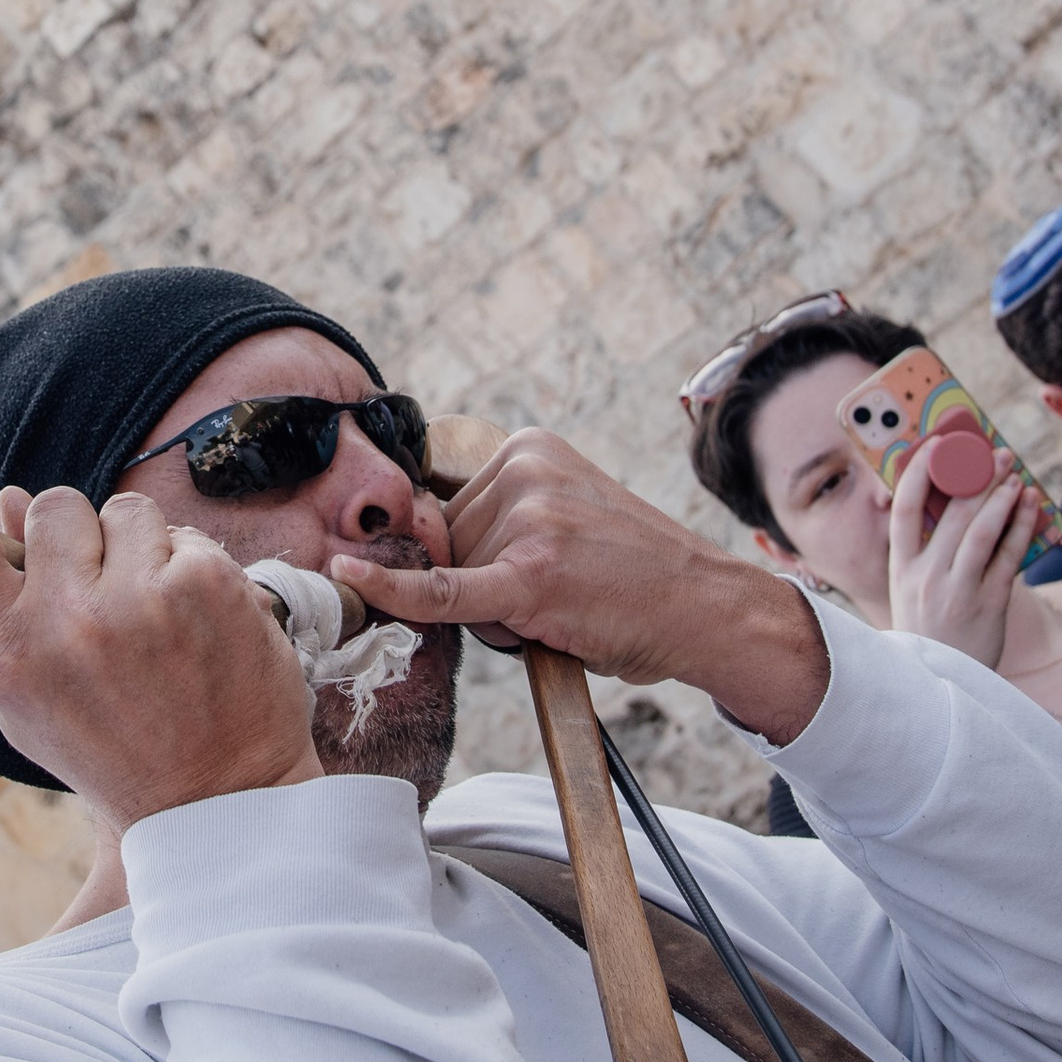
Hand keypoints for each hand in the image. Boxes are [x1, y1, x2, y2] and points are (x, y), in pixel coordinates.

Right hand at [0, 428, 319, 828]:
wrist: (217, 802)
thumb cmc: (113, 745)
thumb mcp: (34, 692)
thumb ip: (8, 597)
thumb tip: (5, 497)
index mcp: (3, 655)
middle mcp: (64, 624)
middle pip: (51, 507)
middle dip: (75, 535)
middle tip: (103, 600)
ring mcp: (139, 600)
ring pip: (121, 509)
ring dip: (136, 548)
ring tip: (153, 619)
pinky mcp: (206, 582)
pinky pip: (181, 532)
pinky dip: (187, 566)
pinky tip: (196, 624)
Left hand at [330, 428, 828, 744]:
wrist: (708, 609)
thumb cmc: (635, 575)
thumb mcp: (567, 514)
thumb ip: (500, 518)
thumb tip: (412, 544)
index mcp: (529, 447)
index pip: (453, 509)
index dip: (479, 558)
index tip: (513, 571)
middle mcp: (525, 469)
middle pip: (450, 544)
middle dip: (490, 586)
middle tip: (564, 596)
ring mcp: (529, 518)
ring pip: (458, 580)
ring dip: (499, 615)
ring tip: (569, 608)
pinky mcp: (531, 574)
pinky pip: (444, 590)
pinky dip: (396, 592)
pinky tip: (352, 579)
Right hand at [885, 444, 1041, 668]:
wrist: (941, 688)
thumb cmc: (929, 633)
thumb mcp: (910, 593)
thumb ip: (924, 555)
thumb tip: (956, 505)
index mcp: (900, 569)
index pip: (902, 510)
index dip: (916, 473)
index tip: (935, 448)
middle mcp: (925, 576)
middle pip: (950, 514)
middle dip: (975, 477)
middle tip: (995, 452)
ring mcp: (957, 591)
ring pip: (980, 531)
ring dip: (1000, 496)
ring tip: (1014, 473)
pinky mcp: (989, 604)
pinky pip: (1008, 557)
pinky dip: (1021, 526)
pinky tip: (1031, 505)